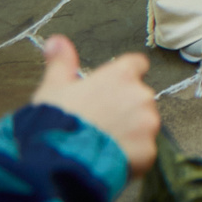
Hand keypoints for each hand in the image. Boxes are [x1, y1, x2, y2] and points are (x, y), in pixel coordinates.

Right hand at [31, 34, 157, 174]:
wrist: (56, 161)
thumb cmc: (54, 121)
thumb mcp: (53, 88)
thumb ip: (61, 62)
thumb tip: (56, 40)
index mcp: (121, 75)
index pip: (136, 65)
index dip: (123, 77)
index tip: (110, 90)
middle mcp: (141, 95)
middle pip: (140, 98)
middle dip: (125, 109)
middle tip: (99, 124)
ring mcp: (148, 123)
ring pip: (144, 125)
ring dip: (130, 133)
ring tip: (102, 145)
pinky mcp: (148, 151)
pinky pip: (144, 152)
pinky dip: (130, 156)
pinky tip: (108, 160)